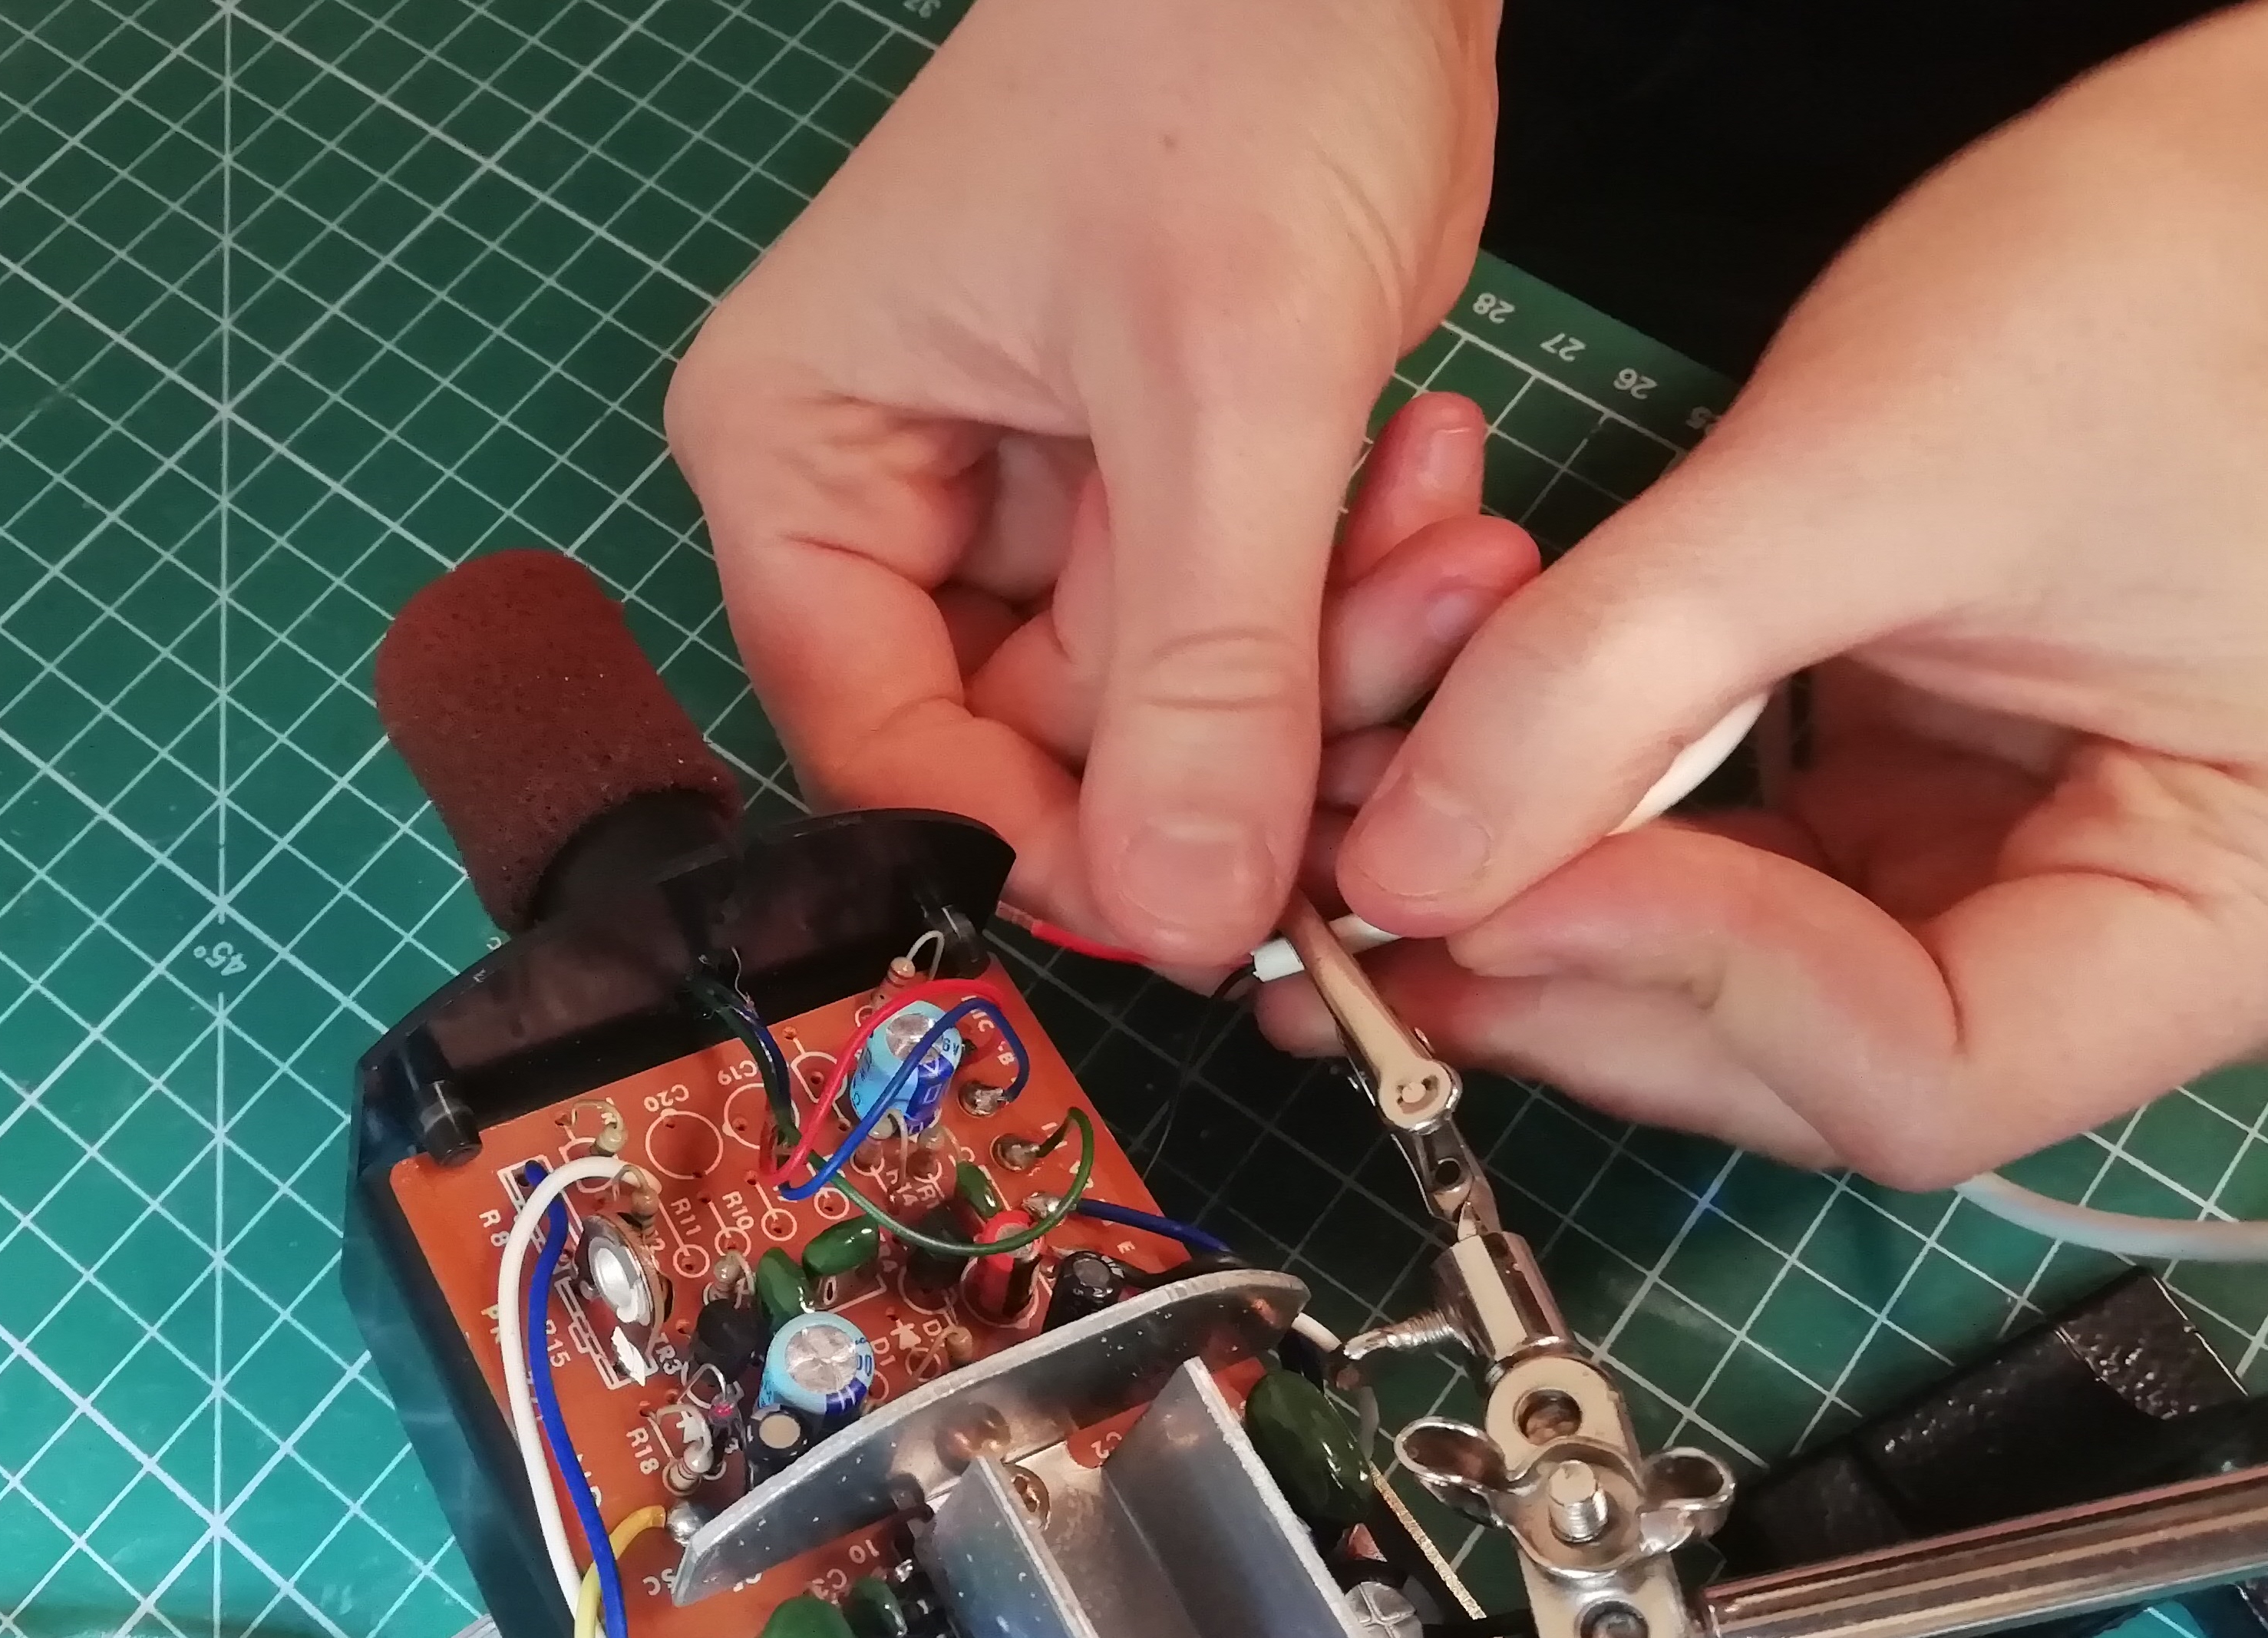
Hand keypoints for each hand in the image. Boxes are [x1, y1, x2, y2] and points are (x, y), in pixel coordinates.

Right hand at [667, 0, 1503, 966]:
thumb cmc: (1219, 55)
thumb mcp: (1220, 379)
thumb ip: (1201, 674)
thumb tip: (1183, 921)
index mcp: (807, 465)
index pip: (886, 749)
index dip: (1042, 847)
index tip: (1209, 905)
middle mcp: (900, 508)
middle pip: (1050, 751)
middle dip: (1245, 735)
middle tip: (1407, 661)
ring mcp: (1040, 514)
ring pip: (1180, 715)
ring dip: (1337, 665)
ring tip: (1460, 546)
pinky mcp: (1167, 502)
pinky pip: (1256, 638)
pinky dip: (1362, 598)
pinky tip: (1443, 485)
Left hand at [1279, 0, 2267, 1184]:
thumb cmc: (2177, 267)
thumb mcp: (1872, 459)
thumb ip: (1617, 673)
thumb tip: (1401, 870)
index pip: (1932, 1069)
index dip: (1687, 987)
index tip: (1494, 893)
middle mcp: (2201, 947)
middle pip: (1834, 1066)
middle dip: (1591, 983)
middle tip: (1379, 930)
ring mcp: (2084, 895)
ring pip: (1780, 999)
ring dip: (1578, 934)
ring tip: (1396, 879)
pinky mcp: (1984, 831)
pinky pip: (1781, 901)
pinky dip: (1628, 862)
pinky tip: (1498, 820)